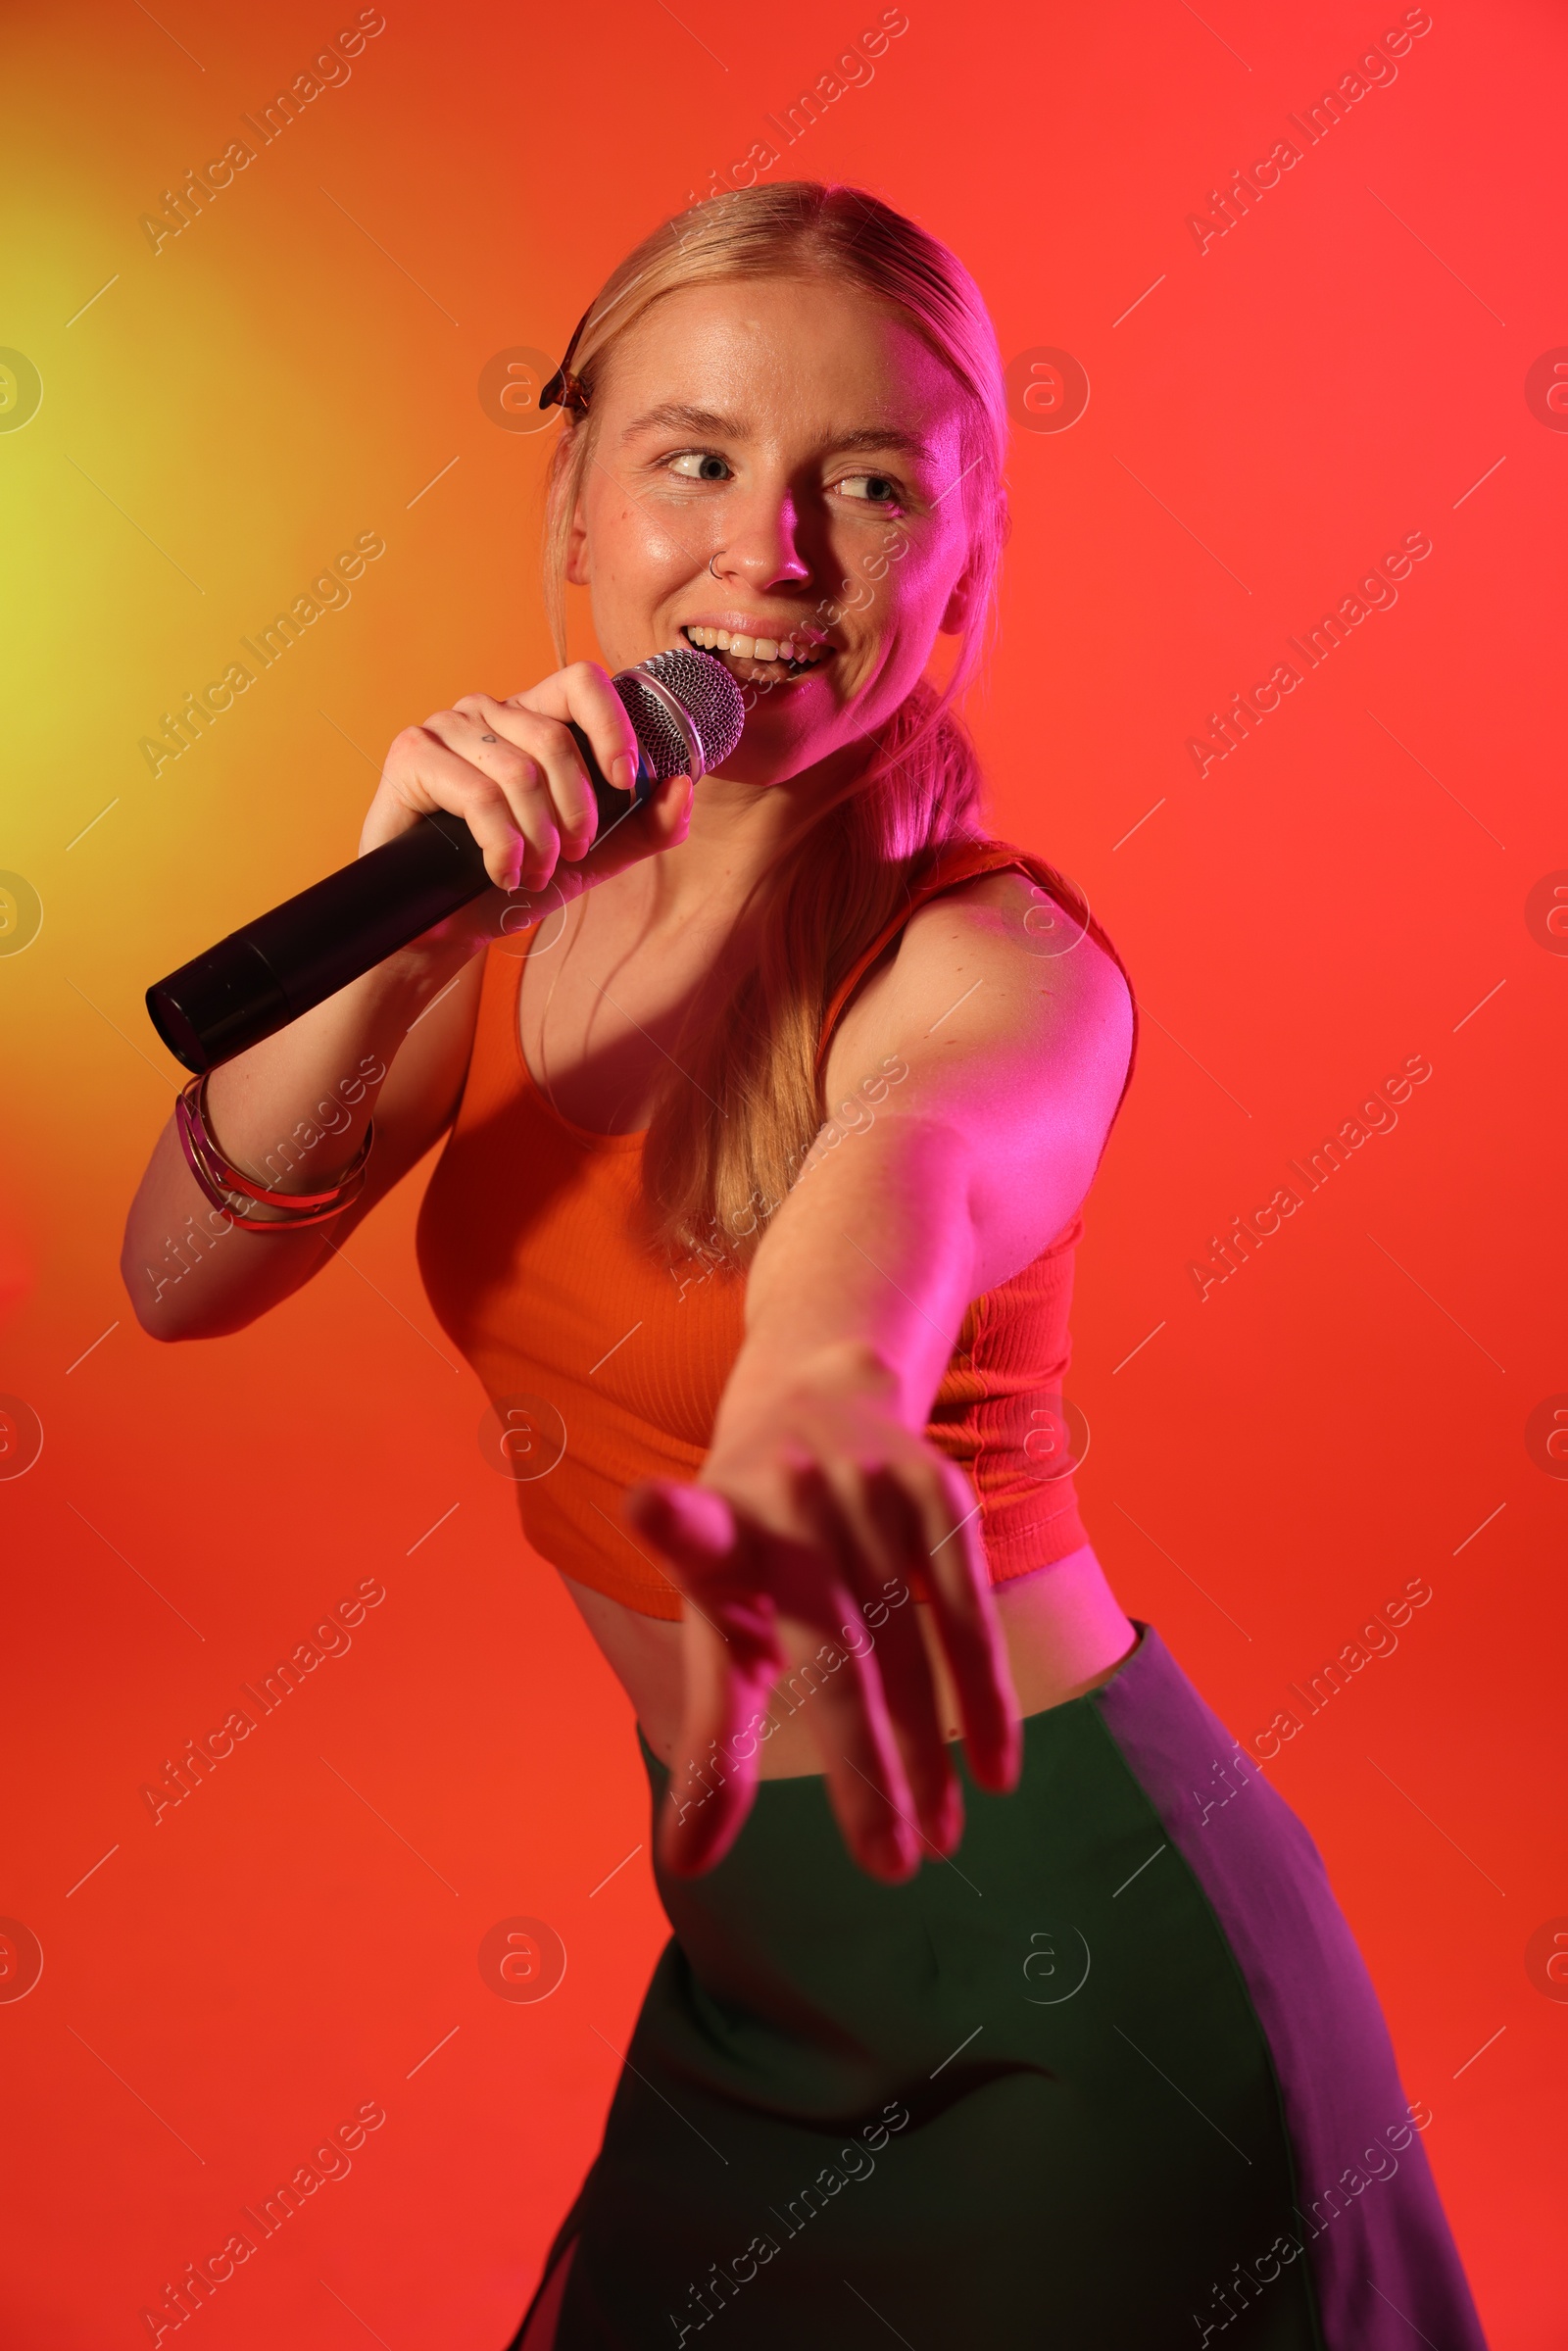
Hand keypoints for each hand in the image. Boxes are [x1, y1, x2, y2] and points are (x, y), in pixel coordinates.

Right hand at [356, 660, 692, 980]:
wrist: (448, 924)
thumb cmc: (515, 879)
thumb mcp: (594, 857)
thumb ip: (645, 826)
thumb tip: (683, 786)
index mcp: (533, 719)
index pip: (581, 682)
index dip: (613, 726)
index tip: (627, 781)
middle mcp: (489, 712)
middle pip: (555, 738)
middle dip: (576, 811)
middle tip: (570, 854)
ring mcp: (447, 727)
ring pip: (520, 771)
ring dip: (537, 839)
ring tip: (532, 874)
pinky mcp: (412, 754)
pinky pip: (477, 794)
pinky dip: (500, 845)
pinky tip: (500, 872)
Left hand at [621, 1363, 1021, 1883]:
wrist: (815, 1393)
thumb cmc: (753, 1543)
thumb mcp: (718, 1614)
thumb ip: (715, 1735)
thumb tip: (686, 1864)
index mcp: (717, 1527)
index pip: (691, 1528)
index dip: (671, 1522)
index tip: (648, 1505)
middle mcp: (790, 1498)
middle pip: (831, 1649)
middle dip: (863, 1762)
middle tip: (889, 1867)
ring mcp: (868, 1489)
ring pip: (907, 1644)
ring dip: (927, 1752)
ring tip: (936, 1840)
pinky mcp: (935, 1488)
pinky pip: (969, 1610)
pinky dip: (986, 1696)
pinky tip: (997, 1770)